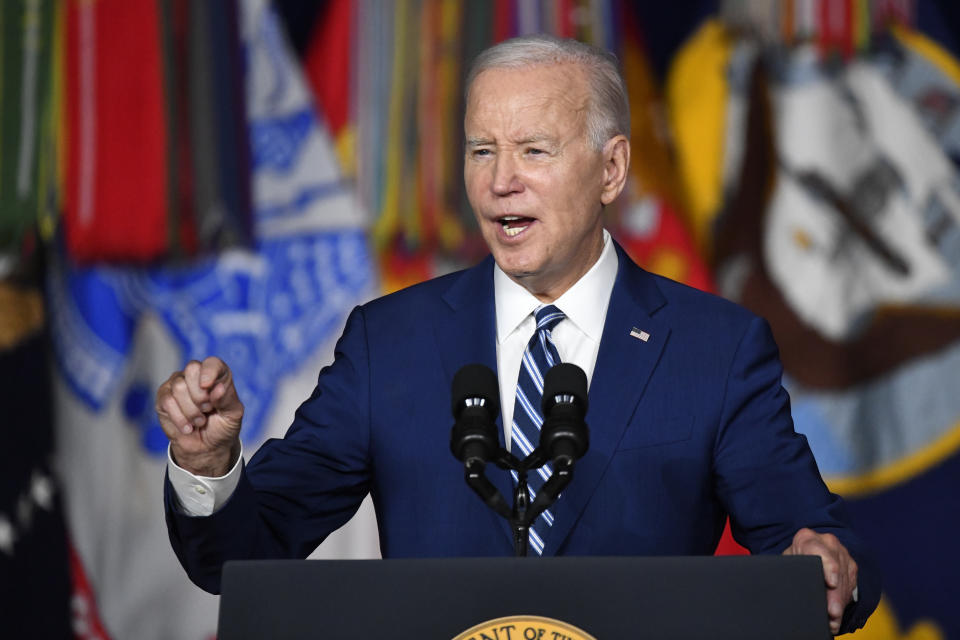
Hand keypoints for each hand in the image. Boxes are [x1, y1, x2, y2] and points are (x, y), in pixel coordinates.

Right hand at [156, 356, 243, 476]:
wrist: (207, 448)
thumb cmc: (222, 427)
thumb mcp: (233, 415)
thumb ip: (227, 399)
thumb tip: (218, 388)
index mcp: (218, 375)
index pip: (212, 363)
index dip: (209, 372)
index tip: (208, 386)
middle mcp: (196, 375)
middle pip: (192, 370)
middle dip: (200, 395)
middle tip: (207, 410)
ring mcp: (178, 385)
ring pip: (179, 387)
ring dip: (191, 411)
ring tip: (199, 421)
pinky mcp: (164, 398)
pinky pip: (167, 401)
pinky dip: (180, 418)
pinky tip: (188, 427)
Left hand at [783, 528, 857, 634]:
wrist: (802, 554)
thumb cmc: (792, 560)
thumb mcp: (787, 563)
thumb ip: (790, 569)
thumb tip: (786, 588)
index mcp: (806, 538)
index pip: (818, 550)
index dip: (827, 567)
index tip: (831, 583)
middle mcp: (826, 542)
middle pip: (835, 569)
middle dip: (835, 594)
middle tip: (832, 613)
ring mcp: (841, 552)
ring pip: (845, 579)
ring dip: (840, 601)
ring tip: (834, 618)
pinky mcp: (850, 565)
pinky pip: (851, 584)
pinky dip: (844, 600)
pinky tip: (838, 613)